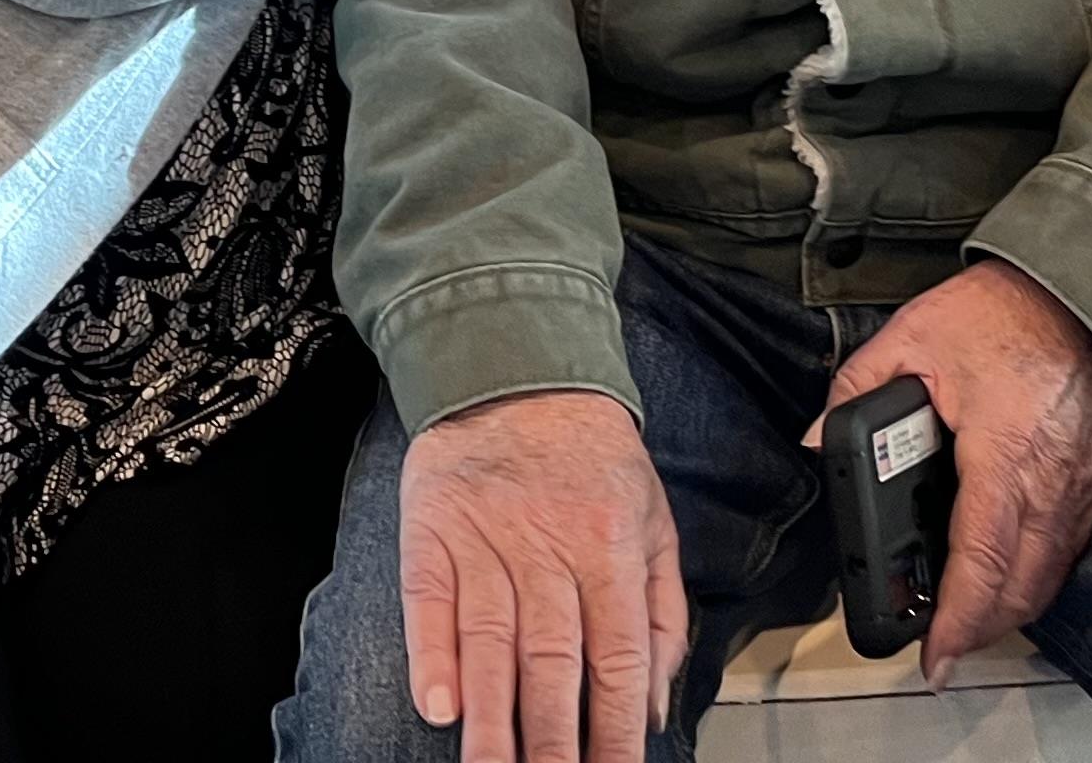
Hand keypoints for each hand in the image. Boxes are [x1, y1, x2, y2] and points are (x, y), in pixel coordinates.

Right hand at [398, 388, 688, 762]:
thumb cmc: (591, 455)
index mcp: (609, 546)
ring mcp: (485, 537)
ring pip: (490, 642)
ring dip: (490, 719)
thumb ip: (662, 613)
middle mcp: (548, 545)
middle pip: (552, 661)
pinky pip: (429, 598)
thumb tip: (654, 705)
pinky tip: (438, 704)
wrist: (516, 365)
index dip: (614, 728)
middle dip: (553, 741)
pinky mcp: (432, 527)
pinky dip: (432, 653)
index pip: (616, 657)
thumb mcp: (652, 520)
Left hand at [808, 259, 1091, 682]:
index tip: (935, 658)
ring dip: (1009, 610)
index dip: (958, 619)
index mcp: (1001, 452)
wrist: (1076, 286)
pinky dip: (1037, 577)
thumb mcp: (911, 337)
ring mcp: (1077, 486)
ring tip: (967, 620)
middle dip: (980, 631)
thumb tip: (814, 439)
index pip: (982, 558)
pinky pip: (1067, 549)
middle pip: (1020, 587)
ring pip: (1048, 577)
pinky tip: (1006, 575)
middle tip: (941, 647)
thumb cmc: (998, 312)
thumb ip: (856, 390)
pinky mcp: (1091, 479)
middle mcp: (1048, 482)